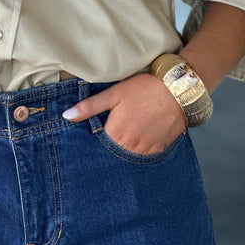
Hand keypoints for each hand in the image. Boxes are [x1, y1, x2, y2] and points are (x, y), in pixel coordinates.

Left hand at [63, 73, 186, 154]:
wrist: (176, 90)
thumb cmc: (143, 89)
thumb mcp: (113, 94)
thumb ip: (90, 107)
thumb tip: (67, 116)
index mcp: (115, 134)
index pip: (98, 147)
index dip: (96, 140)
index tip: (97, 134)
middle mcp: (130, 146)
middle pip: (114, 152)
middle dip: (111, 146)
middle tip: (115, 130)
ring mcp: (146, 149)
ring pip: (129, 155)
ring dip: (126, 147)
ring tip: (128, 132)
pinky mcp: (159, 148)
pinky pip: (145, 154)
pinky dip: (141, 147)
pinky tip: (142, 134)